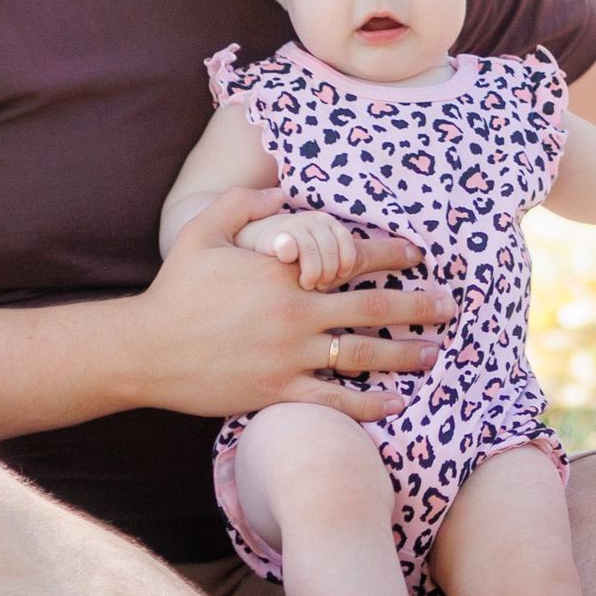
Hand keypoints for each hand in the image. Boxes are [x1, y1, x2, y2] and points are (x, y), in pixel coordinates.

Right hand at [132, 187, 453, 422]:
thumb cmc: (175, 290)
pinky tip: (393, 403)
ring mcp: (288, 355)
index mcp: (284, 272)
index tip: (419, 257)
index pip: (351, 259)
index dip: (391, 257)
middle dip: (417, 306)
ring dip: (404, 354)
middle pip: (372, 308)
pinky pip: (332, 399)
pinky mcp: (275, 391)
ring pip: (361, 354)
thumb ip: (241, 203)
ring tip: (435, 354)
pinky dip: (366, 403)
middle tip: (451, 307)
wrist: (144, 349)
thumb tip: (280, 192)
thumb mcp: (202, 232)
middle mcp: (294, 312)